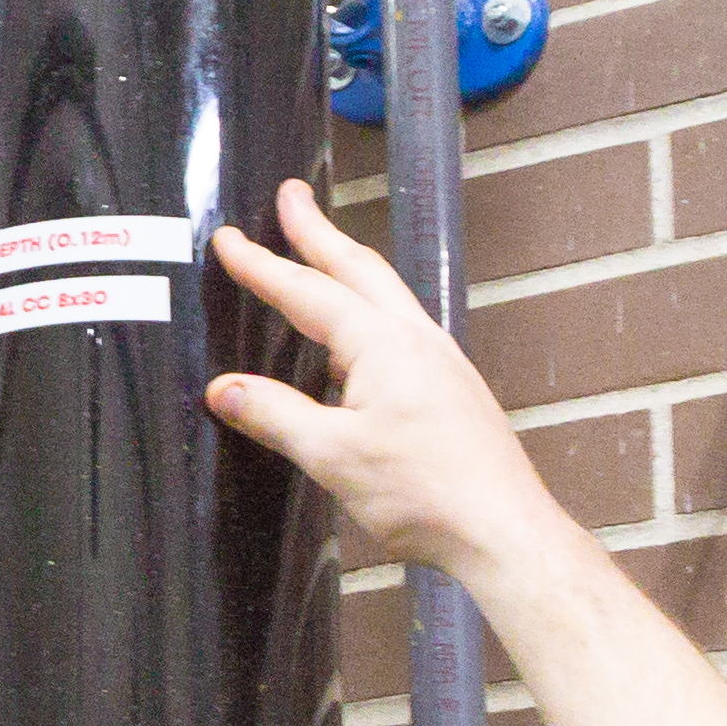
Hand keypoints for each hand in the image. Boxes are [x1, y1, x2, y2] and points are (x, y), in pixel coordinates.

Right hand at [205, 182, 577, 591]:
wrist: (502, 529)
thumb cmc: (428, 493)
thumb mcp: (333, 455)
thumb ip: (275, 415)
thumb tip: (224, 389)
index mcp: (383, 344)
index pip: (307, 292)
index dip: (262, 265)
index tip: (228, 238)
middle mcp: (416, 339)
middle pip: (358, 269)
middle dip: (318, 232)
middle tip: (291, 196)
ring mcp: (440, 361)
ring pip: (385, 296)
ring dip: (347, 267)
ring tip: (320, 252)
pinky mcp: (450, 388)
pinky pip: (401, 330)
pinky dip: (369, 311)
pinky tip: (358, 341)